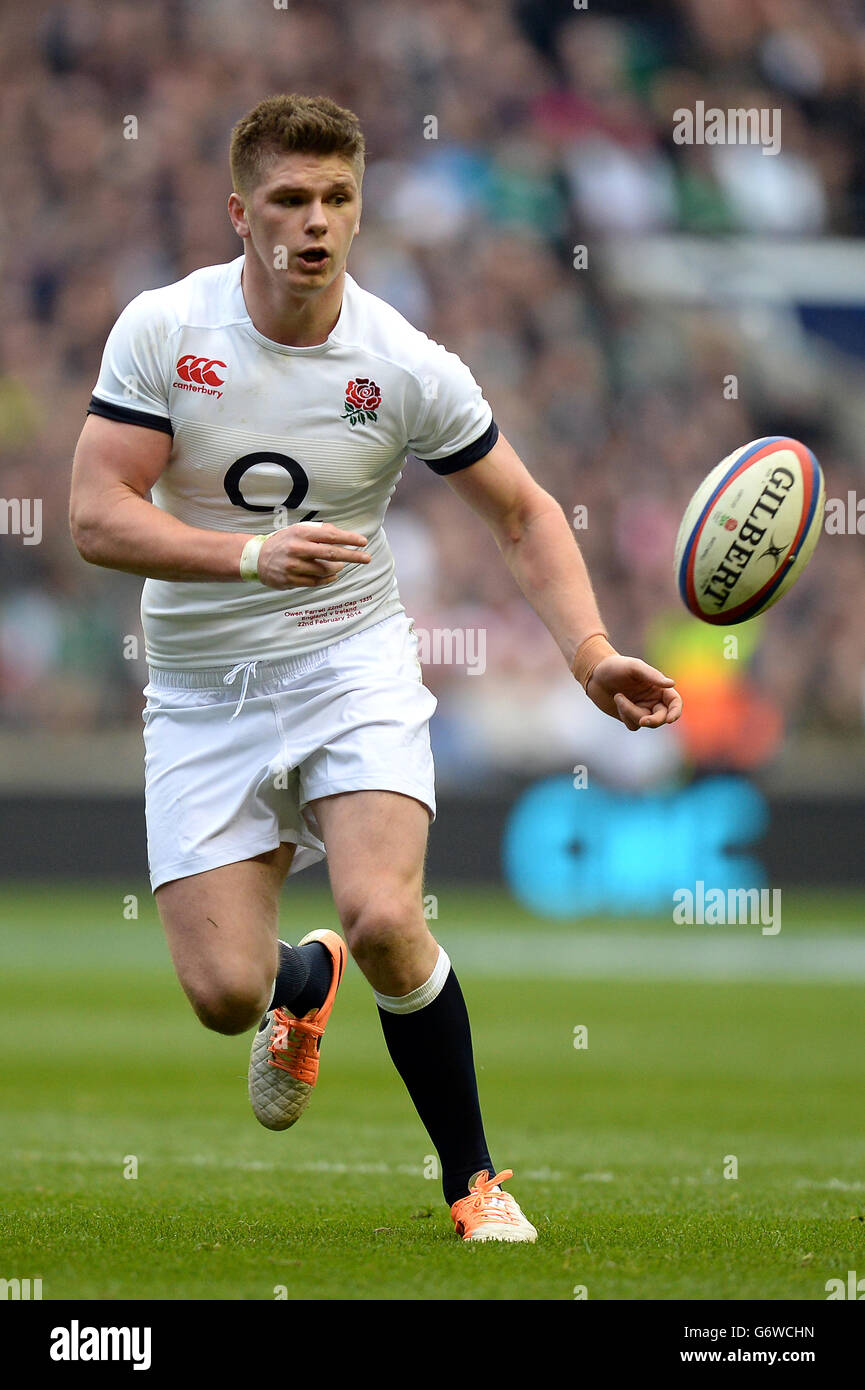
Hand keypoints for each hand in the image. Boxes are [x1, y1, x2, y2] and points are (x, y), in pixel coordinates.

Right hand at [256, 523, 371, 588]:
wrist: (256, 558)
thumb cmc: (283, 542)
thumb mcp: (298, 530)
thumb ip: (318, 531)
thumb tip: (340, 533)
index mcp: (301, 533)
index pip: (330, 535)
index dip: (348, 539)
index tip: (363, 542)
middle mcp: (297, 548)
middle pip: (331, 553)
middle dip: (352, 556)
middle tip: (366, 558)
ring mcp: (293, 565)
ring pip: (324, 570)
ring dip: (337, 568)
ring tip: (342, 565)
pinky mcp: (290, 580)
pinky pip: (315, 582)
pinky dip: (328, 580)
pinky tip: (334, 576)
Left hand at [587, 655, 682, 730]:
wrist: (595, 674)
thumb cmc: (616, 666)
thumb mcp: (634, 667)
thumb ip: (652, 675)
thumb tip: (672, 684)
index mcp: (659, 687)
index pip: (674, 702)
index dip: (675, 712)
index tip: (670, 720)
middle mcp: (653, 700)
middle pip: (662, 717)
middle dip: (653, 720)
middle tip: (643, 721)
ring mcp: (642, 709)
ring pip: (645, 722)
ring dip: (631, 712)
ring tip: (618, 696)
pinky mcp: (629, 716)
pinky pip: (633, 725)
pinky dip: (625, 715)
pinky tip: (617, 701)